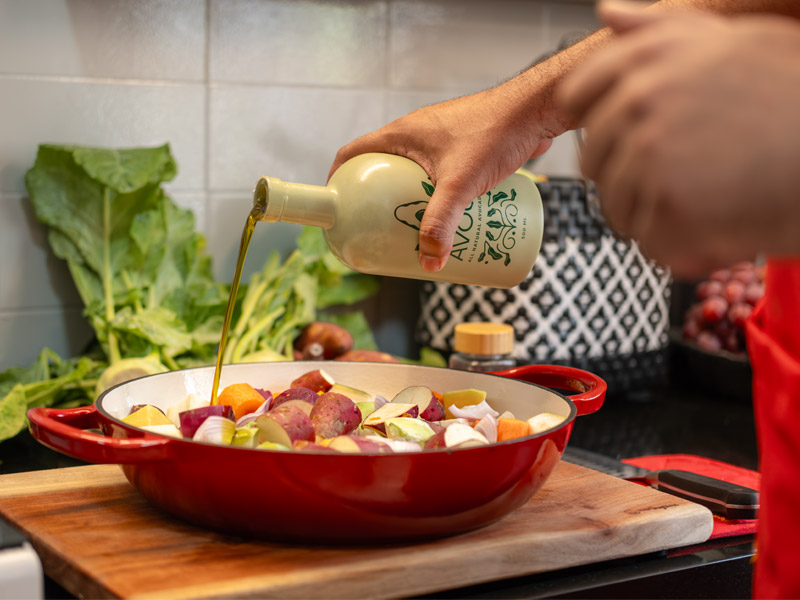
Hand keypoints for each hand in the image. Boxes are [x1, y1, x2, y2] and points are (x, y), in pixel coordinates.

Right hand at [328, 86, 556, 272]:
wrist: (537, 109)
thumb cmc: (495, 133)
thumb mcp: (460, 184)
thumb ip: (441, 223)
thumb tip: (429, 263)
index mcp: (401, 134)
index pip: (353, 153)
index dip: (338, 179)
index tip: (338, 206)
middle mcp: (417, 133)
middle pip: (383, 169)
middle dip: (379, 200)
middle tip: (381, 229)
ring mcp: (441, 138)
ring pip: (413, 173)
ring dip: (410, 199)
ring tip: (416, 229)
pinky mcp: (464, 146)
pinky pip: (438, 173)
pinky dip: (436, 194)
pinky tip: (451, 216)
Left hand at [558, 0, 799, 277]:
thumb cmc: (796, 99)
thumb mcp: (736, 40)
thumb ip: (661, 29)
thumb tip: (608, 14)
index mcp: (649, 57)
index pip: (577, 95)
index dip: (595, 122)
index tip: (621, 137)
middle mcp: (640, 99)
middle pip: (593, 159)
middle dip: (630, 174)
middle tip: (685, 175)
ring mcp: (651, 152)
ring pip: (615, 204)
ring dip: (654, 213)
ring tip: (706, 199)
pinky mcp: (668, 202)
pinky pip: (647, 239)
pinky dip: (678, 245)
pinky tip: (714, 224)